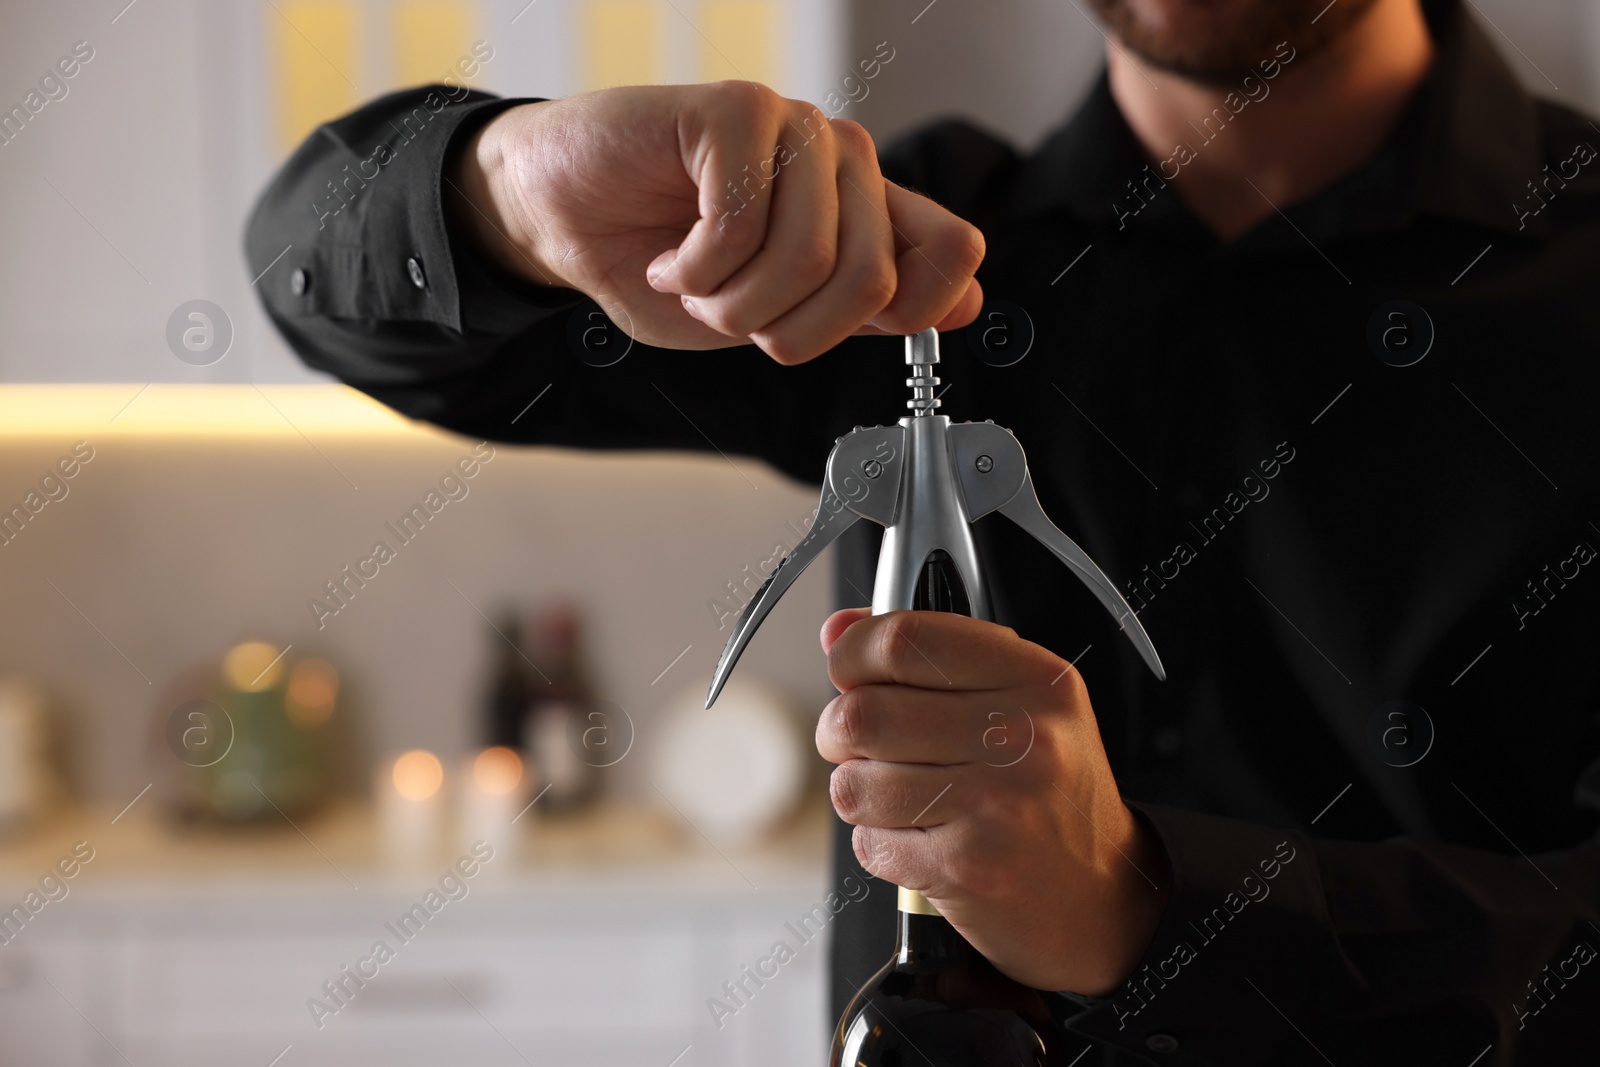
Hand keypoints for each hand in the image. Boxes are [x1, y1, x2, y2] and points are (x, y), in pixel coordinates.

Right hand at [446, 83, 985, 363]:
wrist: (560, 220)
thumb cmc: (662, 262)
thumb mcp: (770, 316)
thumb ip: (864, 311)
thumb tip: (969, 304)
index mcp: (863, 212)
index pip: (952, 250)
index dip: (919, 310)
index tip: (833, 330)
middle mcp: (843, 162)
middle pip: (870, 279)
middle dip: (785, 331)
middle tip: (729, 315)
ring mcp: (795, 129)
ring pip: (809, 257)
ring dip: (733, 303)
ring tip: (694, 283)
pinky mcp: (739, 109)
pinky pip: (742, 223)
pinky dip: (695, 268)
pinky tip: (673, 257)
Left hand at [816, 608, 1171, 995]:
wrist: (1103, 894)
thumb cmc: (1049, 790)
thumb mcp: (1018, 700)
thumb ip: (931, 654)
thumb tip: (837, 630)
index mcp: (1036, 678)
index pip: (907, 638)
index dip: (853, 651)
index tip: (848, 670)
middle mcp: (1022, 736)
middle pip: (864, 712)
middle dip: (838, 730)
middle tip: (857, 743)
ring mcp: (996, 805)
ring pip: (855, 782)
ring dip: (856, 790)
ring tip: (894, 794)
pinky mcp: (967, 867)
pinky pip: (870, 841)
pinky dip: (878, 842)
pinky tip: (919, 838)